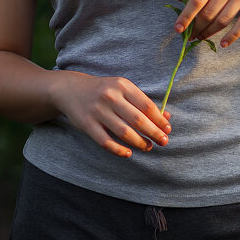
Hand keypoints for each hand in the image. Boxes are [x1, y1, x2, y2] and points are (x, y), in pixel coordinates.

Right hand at [49, 71, 171, 158]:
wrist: (72, 90)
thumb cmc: (104, 91)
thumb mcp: (122, 89)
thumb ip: (142, 102)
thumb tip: (166, 118)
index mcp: (123, 85)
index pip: (147, 105)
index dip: (159, 119)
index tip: (168, 129)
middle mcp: (110, 97)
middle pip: (138, 120)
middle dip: (154, 133)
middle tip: (164, 142)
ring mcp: (98, 111)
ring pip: (124, 132)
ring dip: (139, 143)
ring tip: (148, 147)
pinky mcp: (87, 124)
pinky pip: (106, 141)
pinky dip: (118, 150)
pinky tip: (128, 153)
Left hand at [174, 0, 239, 47]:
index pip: (196, 0)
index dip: (185, 16)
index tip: (178, 29)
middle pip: (208, 13)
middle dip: (197, 28)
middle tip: (192, 35)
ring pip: (222, 20)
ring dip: (210, 32)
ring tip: (203, 37)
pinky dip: (232, 36)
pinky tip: (224, 43)